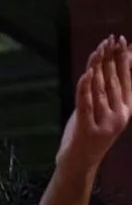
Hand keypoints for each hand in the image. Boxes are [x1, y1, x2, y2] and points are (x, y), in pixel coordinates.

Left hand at [57, 36, 131, 172]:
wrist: (78, 166)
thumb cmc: (88, 135)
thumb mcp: (101, 110)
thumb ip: (108, 89)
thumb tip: (119, 63)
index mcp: (126, 110)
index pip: (125, 79)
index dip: (123, 58)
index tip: (120, 40)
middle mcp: (119, 117)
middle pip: (113, 80)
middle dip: (111, 57)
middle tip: (109, 39)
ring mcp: (104, 124)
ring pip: (99, 89)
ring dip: (97, 67)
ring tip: (97, 49)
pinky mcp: (87, 130)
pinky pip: (85, 105)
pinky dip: (84, 88)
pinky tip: (86, 74)